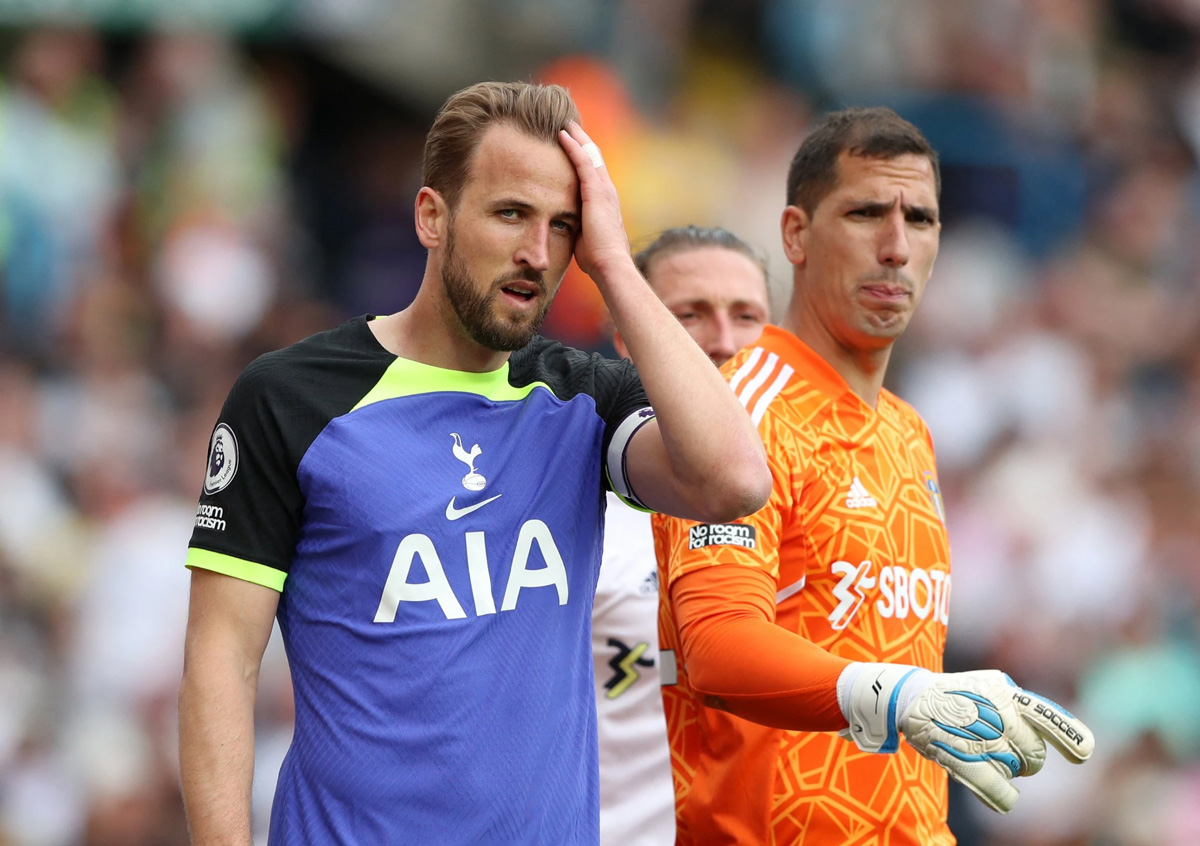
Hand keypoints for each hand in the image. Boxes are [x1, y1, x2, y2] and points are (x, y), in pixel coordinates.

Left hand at [557, 122, 630, 280]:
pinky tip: (562, 134)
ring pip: (590, 154)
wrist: (610, 265)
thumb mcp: (584, 236)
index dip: (585, 156)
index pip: (595, 172)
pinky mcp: (596, 192)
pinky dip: (573, 146)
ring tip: (565, 123)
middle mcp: (608, 191)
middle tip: (570, 125)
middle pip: (595, 157)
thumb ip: (577, 225)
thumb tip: (563, 226)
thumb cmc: (597, 258)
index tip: (574, 145)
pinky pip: (583, 162)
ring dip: (577, 137)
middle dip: (583, 141)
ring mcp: (604, 190)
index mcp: (605, 202)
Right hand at [838, 663, 1094, 813]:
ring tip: (988, 756)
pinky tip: (1004, 797)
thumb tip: (1070, 734)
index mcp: (1006, 693)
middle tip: (1013, 755)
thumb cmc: (959, 693)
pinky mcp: (959, 756)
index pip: (1047, 718)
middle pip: (1034, 754)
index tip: (1083, 754)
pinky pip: (995, 787)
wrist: (909, 695)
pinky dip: (1003, 796)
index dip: (1071, 739)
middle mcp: (995, 714)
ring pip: (1014, 770)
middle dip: (1029, 760)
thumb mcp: (992, 686)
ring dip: (1007, 770)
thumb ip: (1025, 706)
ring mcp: (977, 736)